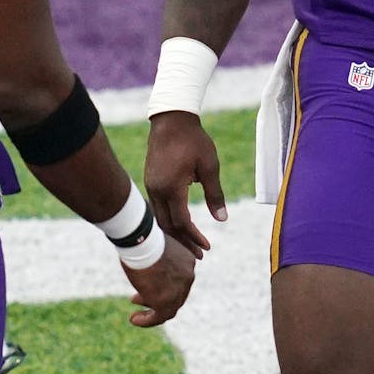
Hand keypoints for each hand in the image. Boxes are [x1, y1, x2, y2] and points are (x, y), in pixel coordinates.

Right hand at [121, 233, 196, 326]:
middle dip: (155, 298)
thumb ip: (157, 257)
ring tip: (136, 317)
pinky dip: (147, 320)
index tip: (146, 286)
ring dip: (152, 313)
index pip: (179, 279)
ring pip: (169, 309)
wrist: (141, 240)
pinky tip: (134, 319)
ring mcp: (178, 290)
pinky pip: (159, 317)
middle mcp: (188, 276)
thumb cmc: (144, 237)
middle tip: (137, 298)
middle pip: (175, 294)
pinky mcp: (166, 301)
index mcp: (187, 261)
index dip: (163, 285)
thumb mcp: (155, 246)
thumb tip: (147, 264)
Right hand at [144, 111, 226, 257]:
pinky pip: (158, 207)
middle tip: (200, 254)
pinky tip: (181, 221)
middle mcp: (157, 190)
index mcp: (172, 188)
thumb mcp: (210, 166)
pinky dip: (169, 219)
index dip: (194, 237)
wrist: (171, 119)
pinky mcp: (150, 180)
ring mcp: (151, 185)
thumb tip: (222, 219)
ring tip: (191, 241)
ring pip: (160, 218)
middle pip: (169, 226)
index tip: (207, 247)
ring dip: (176, 232)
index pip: (182, 223)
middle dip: (184, 241)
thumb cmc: (194, 140)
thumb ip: (215, 194)